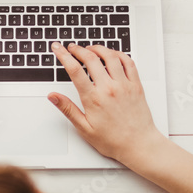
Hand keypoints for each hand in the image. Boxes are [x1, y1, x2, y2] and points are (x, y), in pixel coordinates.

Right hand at [47, 43, 164, 163]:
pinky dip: (118, 54)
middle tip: (71, 48)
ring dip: (97, 48)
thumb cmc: (113, 140)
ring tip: (89, 48)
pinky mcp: (136, 85)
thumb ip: (68, 109)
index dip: (63, 55)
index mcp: (94, 99)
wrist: (139, 145)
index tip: (57, 48)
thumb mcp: (84, 128)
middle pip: (90, 58)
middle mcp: (109, 88)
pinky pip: (128, 62)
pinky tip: (112, 54)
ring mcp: (124, 85)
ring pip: (110, 56)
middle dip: (78, 49)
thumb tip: (53, 97)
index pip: (74, 70)